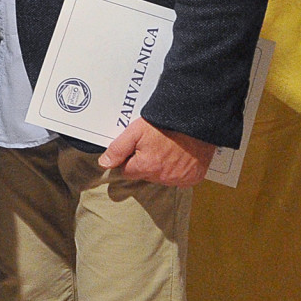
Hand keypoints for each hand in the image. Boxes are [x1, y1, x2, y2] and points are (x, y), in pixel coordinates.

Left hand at [98, 117, 216, 187]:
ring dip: (162, 168)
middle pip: (145, 175)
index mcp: (146, 167)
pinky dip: (178, 171)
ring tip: (167, 150)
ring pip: (162, 178)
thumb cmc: (164, 124)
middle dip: (145, 164)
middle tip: (153, 146)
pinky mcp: (194, 178)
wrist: (195, 120)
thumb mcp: (135, 132)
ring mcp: (180, 179)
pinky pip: (180, 179)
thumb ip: (117, 149)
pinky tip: (179, 157)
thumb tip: (104, 164)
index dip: (129, 159)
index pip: (127, 172)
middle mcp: (163, 177)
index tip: (136, 149)